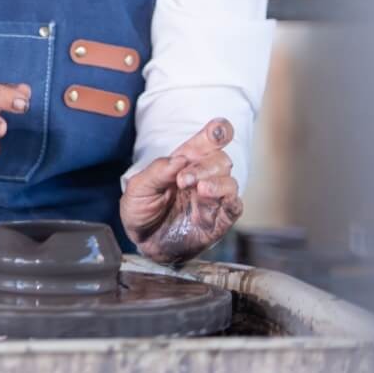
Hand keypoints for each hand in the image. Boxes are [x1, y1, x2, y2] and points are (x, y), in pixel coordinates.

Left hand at [121, 118, 243, 264]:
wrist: (143, 243)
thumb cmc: (141, 211)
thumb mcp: (138, 189)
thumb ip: (156, 172)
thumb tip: (179, 159)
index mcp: (183, 164)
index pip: (206, 143)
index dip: (217, 132)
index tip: (218, 129)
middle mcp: (202, 178)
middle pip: (220, 160)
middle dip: (205, 166)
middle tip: (183, 179)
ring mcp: (212, 199)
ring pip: (230, 182)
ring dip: (216, 183)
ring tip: (199, 190)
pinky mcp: (219, 220)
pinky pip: (235, 207)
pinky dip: (229, 201)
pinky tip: (212, 200)